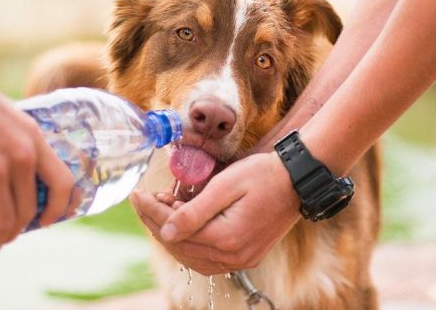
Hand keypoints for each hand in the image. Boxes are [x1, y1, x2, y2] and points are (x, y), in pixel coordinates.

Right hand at [0, 63, 73, 264]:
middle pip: (28, 213)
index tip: (46, 223)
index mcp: (34, 141)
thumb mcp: (10, 119)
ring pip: (1, 224)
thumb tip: (16, 177)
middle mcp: (19, 158)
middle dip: (14, 233)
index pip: (63, 184)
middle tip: (0, 240)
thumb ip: (18, 147)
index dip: (60, 209)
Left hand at [131, 152, 300, 274]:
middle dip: (157, 222)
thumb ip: (194, 211)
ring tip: (162, 209)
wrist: (298, 180)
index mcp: (227, 238)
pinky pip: (208, 259)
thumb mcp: (226, 185)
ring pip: (192, 256)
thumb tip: (165, 231)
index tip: (137, 194)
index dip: (151, 212)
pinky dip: (190, 244)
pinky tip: (182, 226)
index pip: (175, 230)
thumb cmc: (264, 175)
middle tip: (145, 200)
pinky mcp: (246, 256)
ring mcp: (242, 259)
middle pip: (181, 246)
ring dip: (172, 235)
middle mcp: (234, 256)